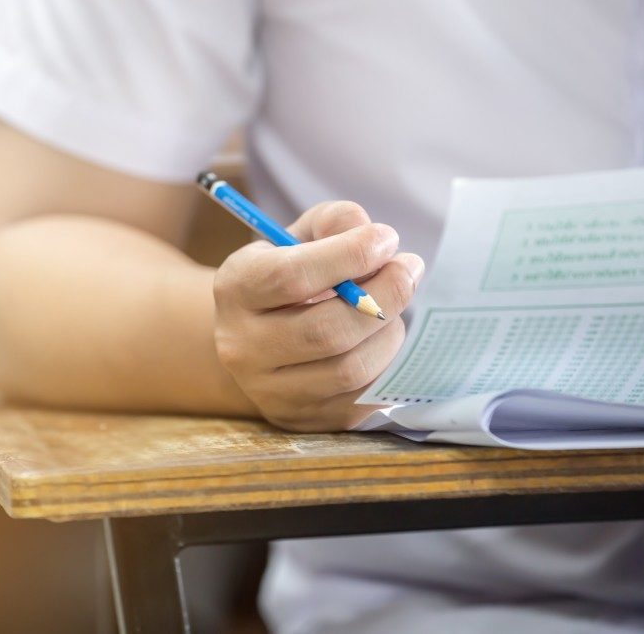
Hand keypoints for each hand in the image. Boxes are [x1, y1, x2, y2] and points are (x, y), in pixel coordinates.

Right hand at [213, 201, 424, 430]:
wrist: (258, 337)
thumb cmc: (287, 277)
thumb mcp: (297, 237)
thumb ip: (334, 223)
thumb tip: (376, 240)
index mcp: (235, 289)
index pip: (291, 277)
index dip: (349, 255)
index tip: (387, 238)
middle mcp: (240, 346)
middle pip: (325, 331)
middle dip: (384, 296)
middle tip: (409, 269)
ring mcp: (268, 391)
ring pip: (349, 369)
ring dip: (388, 333)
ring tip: (392, 308)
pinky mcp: (301, 420)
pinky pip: (361, 398)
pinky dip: (386, 365)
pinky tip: (381, 340)